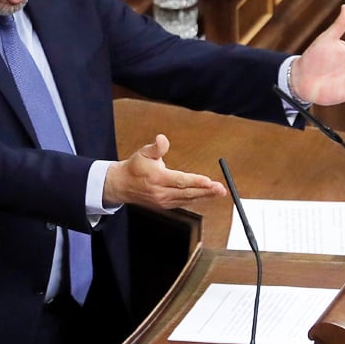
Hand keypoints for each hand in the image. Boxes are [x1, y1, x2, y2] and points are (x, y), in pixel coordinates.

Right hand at [102, 134, 226, 209]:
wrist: (123, 185)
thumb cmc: (136, 166)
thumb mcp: (143, 153)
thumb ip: (156, 147)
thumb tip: (162, 139)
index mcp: (157, 178)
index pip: (180, 181)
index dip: (195, 181)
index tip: (209, 181)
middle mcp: (161, 192)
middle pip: (187, 193)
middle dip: (206, 191)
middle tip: (221, 188)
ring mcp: (163, 201)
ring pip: (188, 199)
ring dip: (205, 196)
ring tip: (219, 192)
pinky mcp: (165, 205)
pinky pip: (184, 202)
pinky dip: (197, 199)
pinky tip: (207, 195)